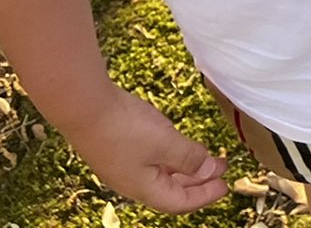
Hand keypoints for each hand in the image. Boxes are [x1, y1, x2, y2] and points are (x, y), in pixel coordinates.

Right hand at [66, 88, 227, 212]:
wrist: (85, 108)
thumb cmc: (125, 128)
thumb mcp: (165, 143)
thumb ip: (189, 158)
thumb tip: (208, 170)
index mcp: (144, 188)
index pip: (179, 202)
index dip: (204, 196)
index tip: (225, 186)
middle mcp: (132, 182)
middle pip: (171, 190)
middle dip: (199, 180)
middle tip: (221, 167)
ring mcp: (123, 166)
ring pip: (161, 174)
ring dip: (185, 167)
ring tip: (205, 156)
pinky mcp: (117, 149)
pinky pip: (150, 160)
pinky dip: (170, 157)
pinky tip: (176, 145)